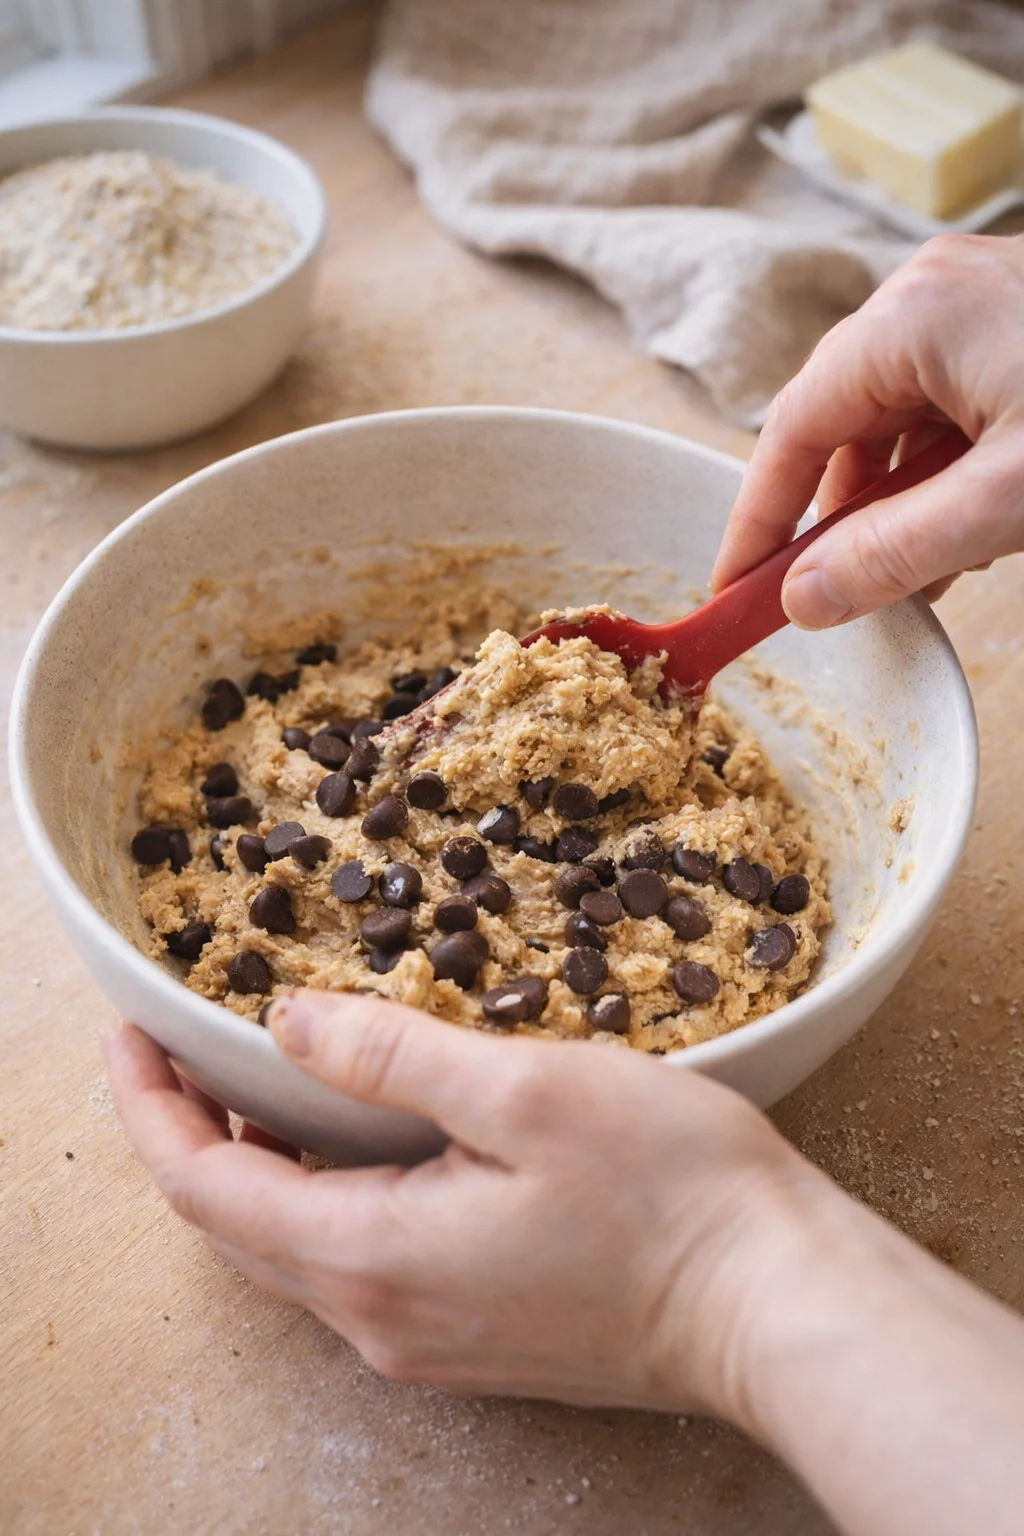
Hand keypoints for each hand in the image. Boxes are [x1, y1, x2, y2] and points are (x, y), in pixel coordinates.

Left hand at [105, 997, 1023, 1535]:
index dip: (149, 1104)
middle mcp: (376, 1321)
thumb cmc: (667, 1191)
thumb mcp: (523, 1091)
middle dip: (186, 1132)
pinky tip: (347, 1142)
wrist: (772, 1304)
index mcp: (370, 1257)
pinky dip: (315, 1198)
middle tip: (173, 1045)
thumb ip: (389, 1055)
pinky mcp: (468, 1337)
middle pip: (231, 1225)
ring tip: (249, 1080)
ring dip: (251, 1165)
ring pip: (289, 1248)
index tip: (129, 1030)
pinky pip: (349, 1266)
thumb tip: (287, 1021)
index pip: (202, 1184)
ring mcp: (423, 1340)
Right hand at [711, 233, 1023, 627]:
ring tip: (926, 573)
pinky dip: (945, 471)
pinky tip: (970, 525)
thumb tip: (804, 600)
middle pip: (842, 424)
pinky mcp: (1013, 323)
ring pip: (898, 420)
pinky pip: (948, 405)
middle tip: (837, 596)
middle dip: (838, 518)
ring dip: (899, 502)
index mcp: (911, 318)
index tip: (736, 590)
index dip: (758, 520)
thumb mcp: (1007, 499)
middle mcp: (931, 294)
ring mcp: (977, 301)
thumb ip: (897, 554)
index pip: (792, 430)